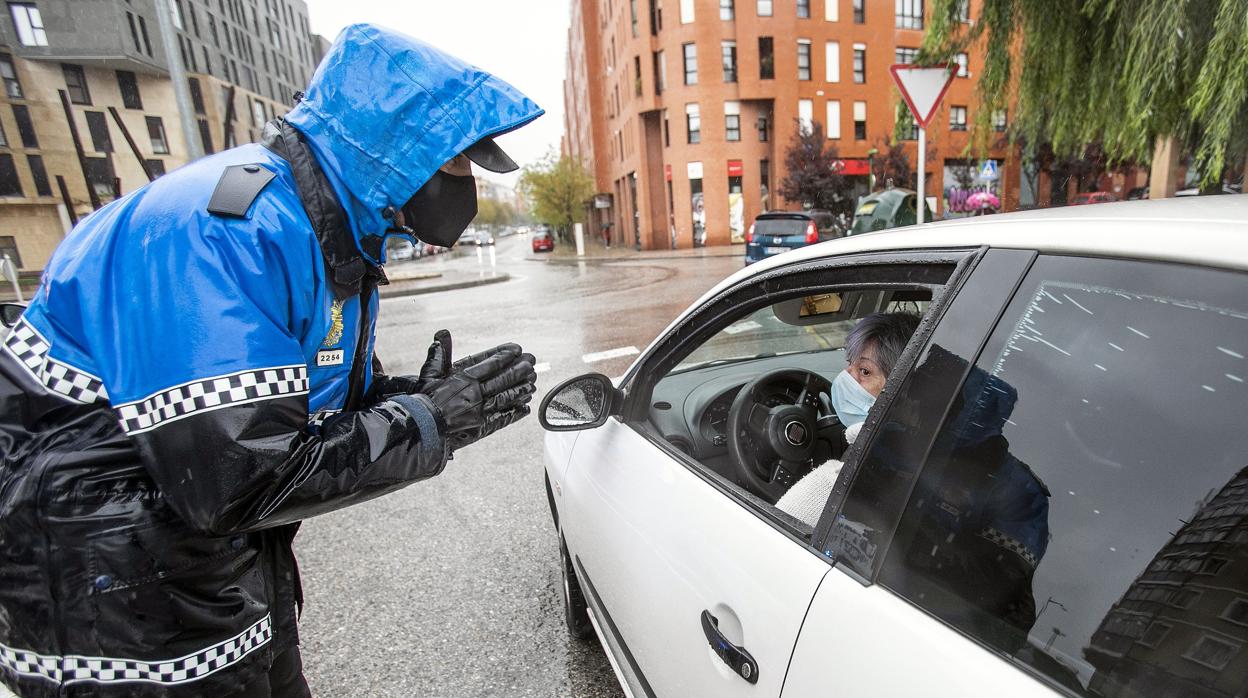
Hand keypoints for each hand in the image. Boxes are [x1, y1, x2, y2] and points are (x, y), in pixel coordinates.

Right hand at [416, 330, 536, 451]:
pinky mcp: (482, 427)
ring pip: (507, 398)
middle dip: (520, 370)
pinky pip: (502, 419)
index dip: (506, 356)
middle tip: (531, 363)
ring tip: (532, 383)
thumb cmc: (423, 402)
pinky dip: (515, 413)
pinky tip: (525, 408)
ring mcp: (481, 412)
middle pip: (504, 380)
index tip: (517, 350)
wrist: (421, 429)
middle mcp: (476, 395)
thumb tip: (442, 335)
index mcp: (464, 380)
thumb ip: (438, 355)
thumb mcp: (429, 375)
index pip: (490, 364)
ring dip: (521, 390)